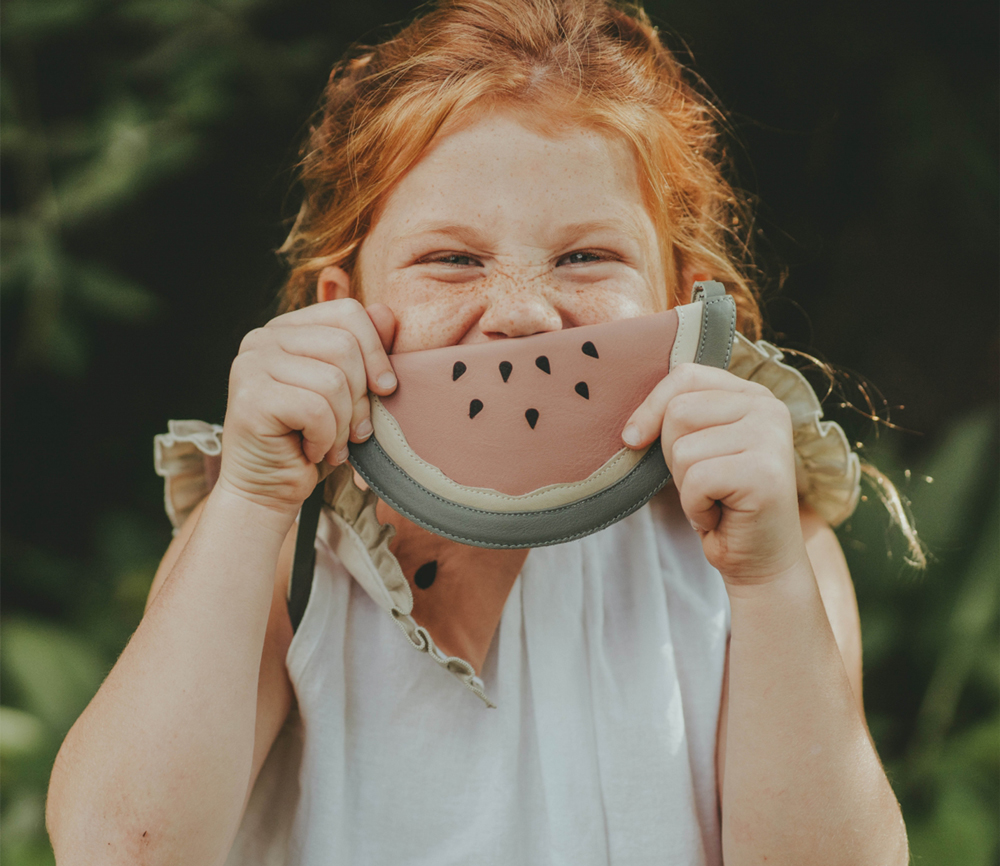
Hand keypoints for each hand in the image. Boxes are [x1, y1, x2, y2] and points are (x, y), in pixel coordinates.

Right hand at [218, 299, 397, 519]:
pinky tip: (310, 451)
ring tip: (330, 444)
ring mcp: (251, 364)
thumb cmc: (310, 441)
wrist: (267, 490)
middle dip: (360, 398)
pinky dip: (324, 439)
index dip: (377, 352)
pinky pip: (316, 410)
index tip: (385, 389)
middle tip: (354, 431)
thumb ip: (363, 352)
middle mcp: (263, 338)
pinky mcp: (250, 397)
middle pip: (344, 346)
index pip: (348, 313)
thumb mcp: (347, 393)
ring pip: (333, 381)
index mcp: (288, 329)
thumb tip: (387, 313)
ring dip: (342, 424)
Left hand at [623, 363, 807, 584]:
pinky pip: (696, 480)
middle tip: (702, 484)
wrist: (760, 561)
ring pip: (683, 449)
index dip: (650, 407)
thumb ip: (679, 420)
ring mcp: (771, 437)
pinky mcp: (765, 471)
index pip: (685, 375)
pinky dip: (696, 508)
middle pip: (679, 412)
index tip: (632, 439)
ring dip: (686, 487)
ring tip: (715, 500)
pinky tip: (720, 517)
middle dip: (673, 456)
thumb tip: (630, 428)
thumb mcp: (697, 451)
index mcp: (751, 395)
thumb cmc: (722, 504)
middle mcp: (768, 407)